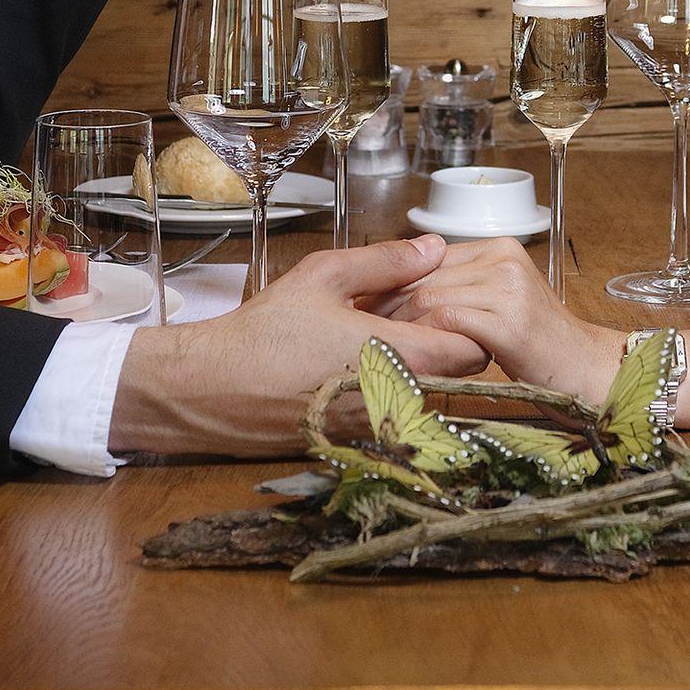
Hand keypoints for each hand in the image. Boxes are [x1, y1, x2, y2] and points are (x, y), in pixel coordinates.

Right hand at [108, 235, 483, 458]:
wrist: (213, 391)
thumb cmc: (264, 334)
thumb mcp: (323, 277)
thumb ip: (386, 262)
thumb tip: (433, 248)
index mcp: (399, 356)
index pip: (476, 349)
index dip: (468, 322)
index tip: (443, 303)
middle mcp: (399, 400)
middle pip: (460, 376)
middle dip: (447, 342)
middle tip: (410, 314)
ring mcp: (381, 427)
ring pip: (430, 395)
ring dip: (418, 367)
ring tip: (376, 336)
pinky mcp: (360, 442)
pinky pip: (397, 413)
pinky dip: (391, 388)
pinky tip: (355, 363)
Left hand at [377, 240, 625, 404]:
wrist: (583, 366)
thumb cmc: (538, 340)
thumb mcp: (499, 299)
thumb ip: (461, 285)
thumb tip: (400, 287)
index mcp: (499, 247)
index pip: (428, 257)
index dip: (394, 281)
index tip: (370, 303)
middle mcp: (504, 259)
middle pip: (425, 276)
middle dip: (389, 303)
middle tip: (365, 325)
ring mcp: (508, 288)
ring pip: (430, 297)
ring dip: (401, 324)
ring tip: (386, 343)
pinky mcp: (509, 322)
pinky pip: (448, 322)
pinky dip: (425, 337)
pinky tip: (417, 353)